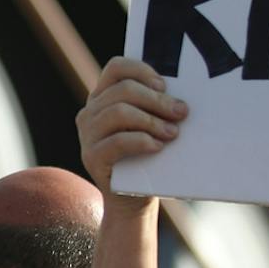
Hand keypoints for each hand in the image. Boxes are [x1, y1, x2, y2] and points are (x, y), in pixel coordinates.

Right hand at [76, 57, 186, 198]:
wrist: (132, 199)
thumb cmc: (146, 157)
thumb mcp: (148, 126)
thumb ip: (154, 107)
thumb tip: (180, 96)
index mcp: (103, 97)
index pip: (116, 68)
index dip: (142, 71)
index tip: (165, 86)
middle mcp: (90, 112)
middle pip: (122, 90)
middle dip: (156, 100)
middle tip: (181, 112)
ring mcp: (88, 135)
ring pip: (118, 112)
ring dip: (151, 120)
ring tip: (172, 132)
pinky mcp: (92, 157)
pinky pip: (117, 141)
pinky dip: (141, 141)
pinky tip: (157, 146)